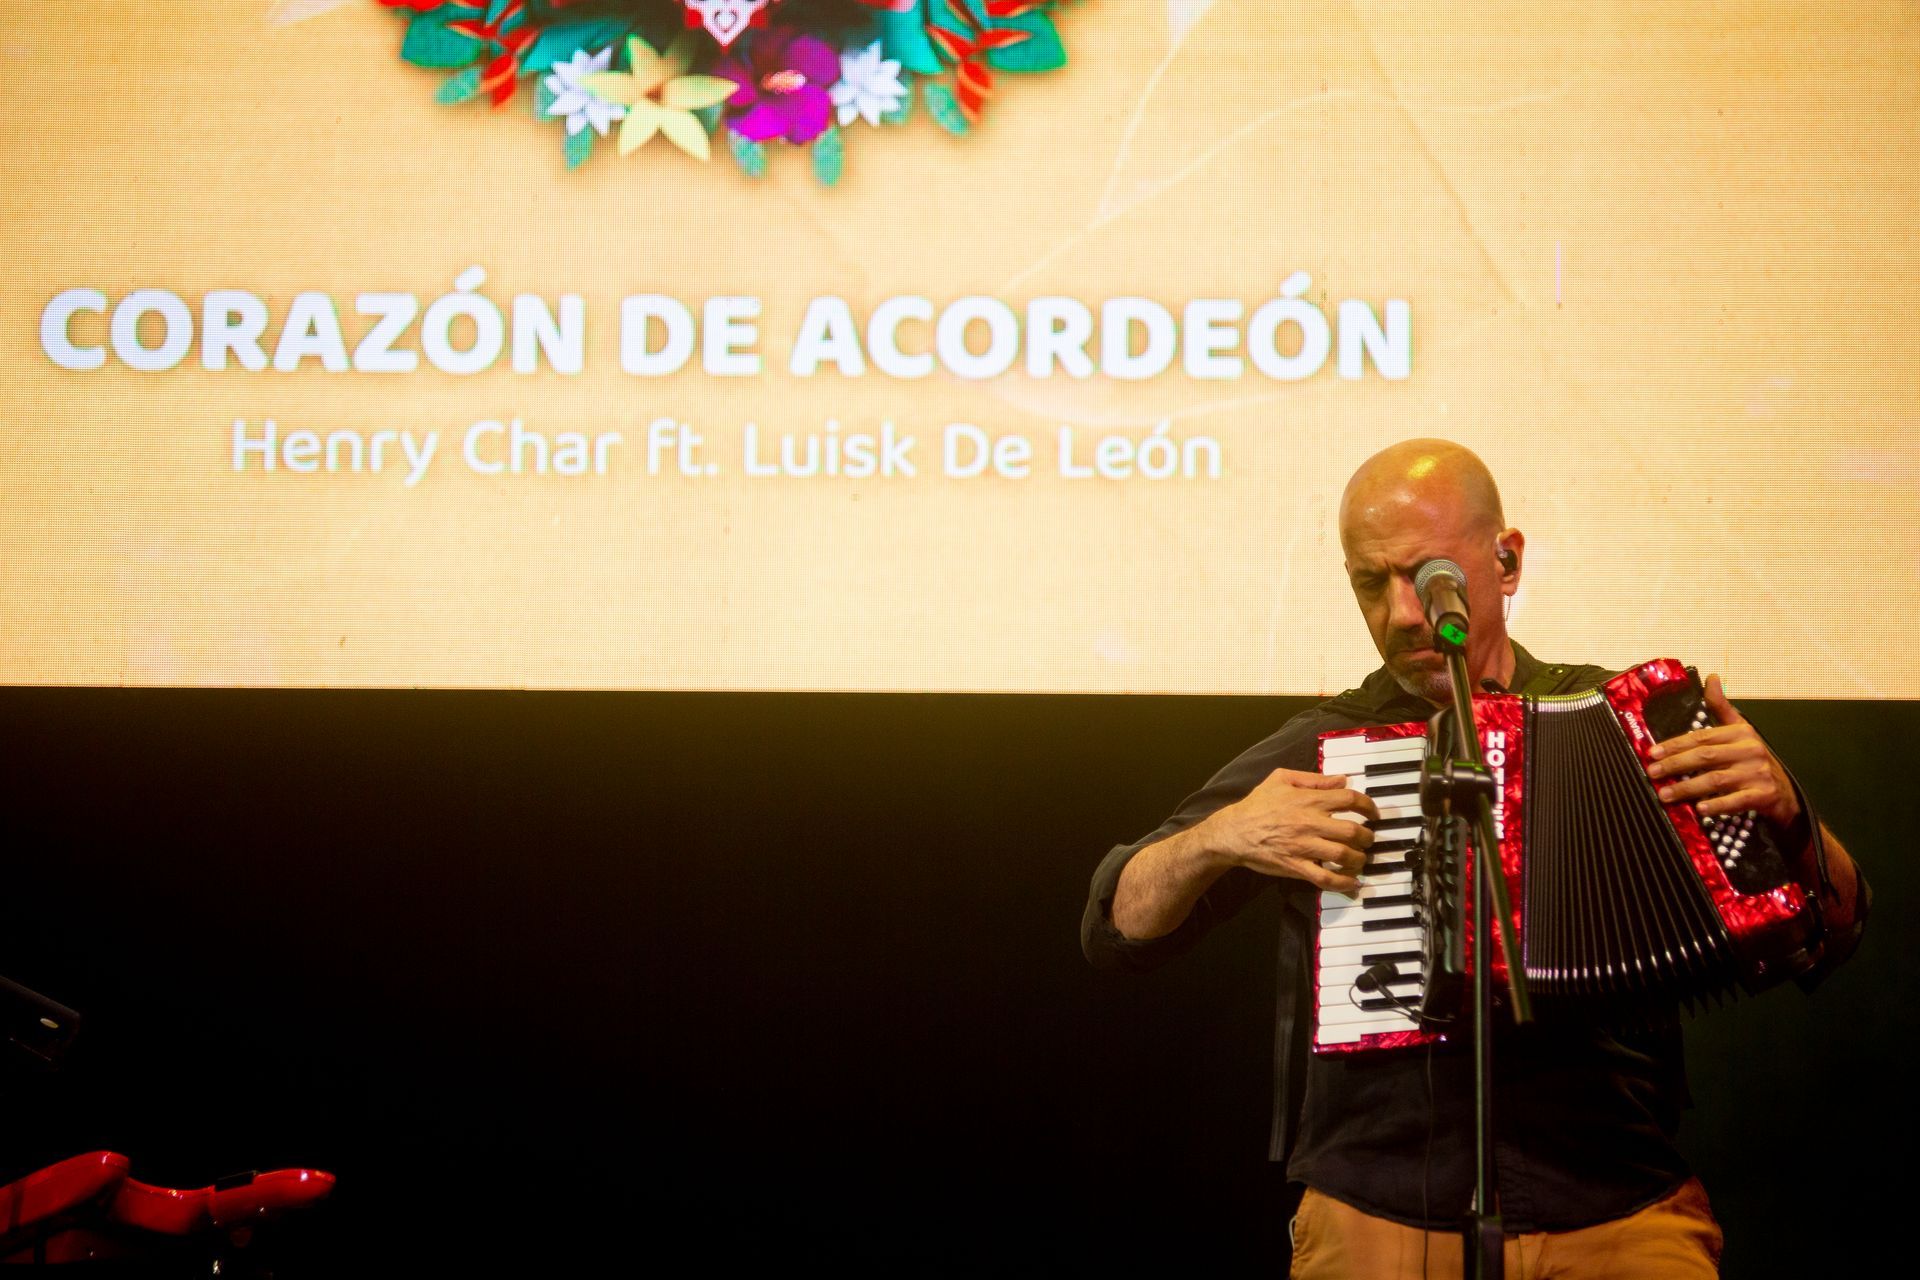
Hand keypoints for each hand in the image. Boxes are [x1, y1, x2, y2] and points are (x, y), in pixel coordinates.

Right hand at [1204, 768, 1378, 893]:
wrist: (1233, 831)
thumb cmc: (1257, 804)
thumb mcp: (1281, 779)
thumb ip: (1314, 778)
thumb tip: (1342, 780)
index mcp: (1309, 799)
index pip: (1350, 800)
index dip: (1368, 806)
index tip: (1373, 814)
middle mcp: (1310, 822)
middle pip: (1352, 830)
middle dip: (1367, 837)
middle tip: (1368, 839)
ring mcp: (1304, 846)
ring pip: (1343, 855)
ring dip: (1359, 859)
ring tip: (1360, 858)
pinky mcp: (1296, 866)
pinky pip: (1325, 878)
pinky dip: (1343, 883)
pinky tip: (1352, 883)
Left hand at [1646, 673, 1799, 829]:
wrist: (1784, 792)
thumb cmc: (1753, 760)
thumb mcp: (1740, 730)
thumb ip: (1721, 707)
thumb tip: (1711, 678)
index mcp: (1741, 733)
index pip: (1701, 737)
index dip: (1675, 745)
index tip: (1652, 753)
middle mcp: (1750, 750)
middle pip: (1705, 756)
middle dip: (1675, 765)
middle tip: (1652, 773)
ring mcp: (1757, 773)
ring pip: (1716, 779)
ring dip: (1687, 788)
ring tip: (1665, 794)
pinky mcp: (1763, 795)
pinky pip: (1736, 801)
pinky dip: (1717, 805)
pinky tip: (1700, 810)